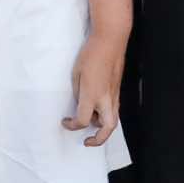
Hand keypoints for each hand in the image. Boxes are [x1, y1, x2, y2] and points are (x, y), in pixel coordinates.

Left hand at [63, 32, 124, 146]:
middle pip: (107, 129)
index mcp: (92, 95)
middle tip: (87, 141)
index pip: (83, 121)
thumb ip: (78, 93)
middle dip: (98, 140)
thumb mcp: (76, 74)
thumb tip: (81, 103)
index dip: (72, 125)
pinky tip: (97, 109)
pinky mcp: (118, 90)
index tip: (65, 121)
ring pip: (113, 120)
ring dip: (102, 128)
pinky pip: (114, 110)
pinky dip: (106, 116)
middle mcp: (106, 98)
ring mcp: (114, 95)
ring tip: (91, 123)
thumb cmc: (91, 54)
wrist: (110, 41)